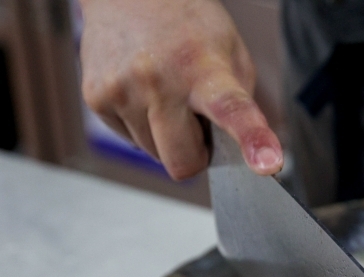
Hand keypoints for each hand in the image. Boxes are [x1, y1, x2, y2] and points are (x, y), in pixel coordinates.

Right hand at [79, 0, 281, 179]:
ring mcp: (122, 90)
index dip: (252, 139)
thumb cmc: (187, 26)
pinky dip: (142, 126)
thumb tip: (237, 155)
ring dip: (165, 136)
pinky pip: (131, 141)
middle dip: (193, 154)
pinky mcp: (96, 98)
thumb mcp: (231, 54)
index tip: (267, 164)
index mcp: (205, 68)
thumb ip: (238, 106)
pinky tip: (142, 92)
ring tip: (164, 94)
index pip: (233, 109)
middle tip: (196, 121)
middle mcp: (159, 80)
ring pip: (154, 155)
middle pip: (182, 164)